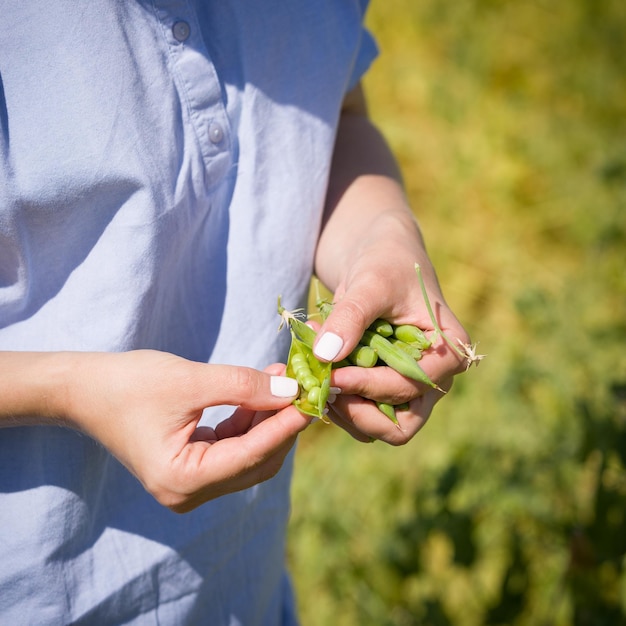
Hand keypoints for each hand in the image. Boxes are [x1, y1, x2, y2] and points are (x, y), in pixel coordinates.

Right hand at [58, 350, 307, 511]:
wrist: (85, 390)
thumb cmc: (128, 383)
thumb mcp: (190, 380)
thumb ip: (243, 386)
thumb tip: (290, 388)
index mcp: (182, 480)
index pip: (251, 455)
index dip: (286, 426)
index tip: (313, 398)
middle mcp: (188, 493)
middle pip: (255, 462)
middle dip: (281, 425)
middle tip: (304, 388)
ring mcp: (190, 484)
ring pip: (248, 455)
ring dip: (268, 420)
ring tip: (284, 378)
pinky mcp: (190, 468)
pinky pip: (232, 447)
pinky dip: (249, 421)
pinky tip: (262, 390)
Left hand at [312, 234, 469, 444]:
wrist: (379, 256)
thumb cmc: (385, 263)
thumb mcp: (370, 282)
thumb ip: (351, 316)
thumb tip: (325, 355)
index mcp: (448, 353)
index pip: (410, 390)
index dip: (368, 388)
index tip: (331, 376)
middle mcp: (436, 378)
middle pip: (401, 426)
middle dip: (357, 412)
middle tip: (323, 388)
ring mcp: (412, 387)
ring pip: (379, 427)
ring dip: (345, 411)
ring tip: (316, 378)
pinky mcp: (387, 388)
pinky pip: (364, 412)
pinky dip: (340, 402)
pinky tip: (320, 376)